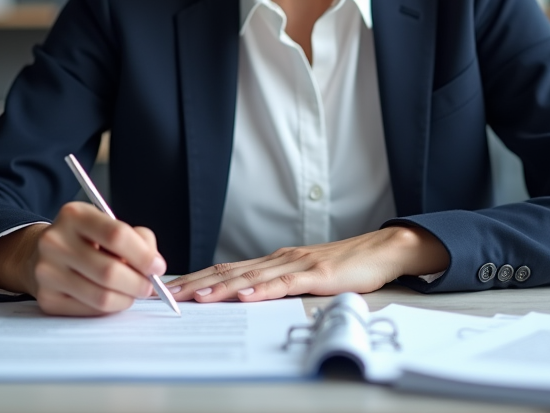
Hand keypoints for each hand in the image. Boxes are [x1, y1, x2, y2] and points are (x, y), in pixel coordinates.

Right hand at [0, 202, 166, 315]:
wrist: (39, 253)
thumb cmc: (84, 240)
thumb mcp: (107, 224)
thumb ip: (137, 238)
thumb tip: (154, 265)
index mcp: (74, 215)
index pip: (117, 235)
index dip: (144, 255)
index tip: (157, 266)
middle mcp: (55, 241)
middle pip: (110, 271)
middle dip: (139, 283)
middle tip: (149, 286)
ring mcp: (47, 272)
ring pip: (102, 297)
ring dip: (127, 298)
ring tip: (132, 292)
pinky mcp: (47, 298)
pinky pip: (90, 311)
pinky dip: (109, 308)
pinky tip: (111, 297)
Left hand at [168, 225, 447, 303]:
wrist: (381, 251)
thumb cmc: (345, 266)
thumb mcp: (304, 276)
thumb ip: (278, 284)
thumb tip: (247, 298)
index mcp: (274, 260)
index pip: (227, 269)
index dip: (198, 278)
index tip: (171, 289)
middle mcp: (280, 259)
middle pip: (231, 271)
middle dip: (197, 283)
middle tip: (168, 294)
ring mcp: (298, 265)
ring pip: (252, 278)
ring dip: (221, 288)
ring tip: (196, 298)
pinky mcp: (317, 274)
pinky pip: (285, 284)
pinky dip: (262, 291)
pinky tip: (245, 297)